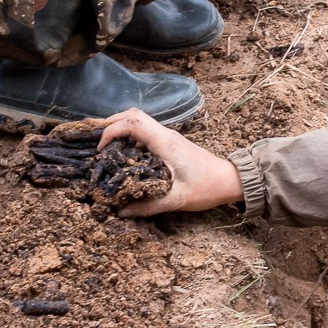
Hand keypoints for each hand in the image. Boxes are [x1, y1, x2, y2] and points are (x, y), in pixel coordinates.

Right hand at [94, 108, 243, 215]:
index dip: (111, 131)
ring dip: (121, 129)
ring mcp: (169, 137)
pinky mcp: (172, 143)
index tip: (100, 149)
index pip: (133, 123)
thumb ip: (149, 206)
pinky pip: (147, 132)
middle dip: (111, 123)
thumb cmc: (207, 188)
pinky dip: (132, 137)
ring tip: (106, 147)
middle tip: (96, 140)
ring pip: (140, 121)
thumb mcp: (177, 200)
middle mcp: (166, 135)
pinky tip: (125, 154)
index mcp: (165, 143)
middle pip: (133, 115)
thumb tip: (122, 212)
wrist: (231, 180)